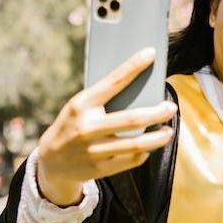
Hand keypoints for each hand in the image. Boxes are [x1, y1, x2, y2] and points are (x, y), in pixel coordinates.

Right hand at [37, 48, 176, 205]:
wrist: (52, 161)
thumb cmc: (73, 126)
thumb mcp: (80, 109)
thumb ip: (104, 101)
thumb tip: (141, 91)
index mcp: (82, 105)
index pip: (113, 82)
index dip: (133, 67)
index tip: (151, 54)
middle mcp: (87, 127)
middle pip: (132, 120)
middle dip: (157, 113)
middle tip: (170, 108)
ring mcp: (93, 150)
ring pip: (136, 144)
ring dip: (158, 138)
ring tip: (168, 132)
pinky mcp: (100, 169)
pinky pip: (131, 160)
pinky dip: (144, 152)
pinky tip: (149, 147)